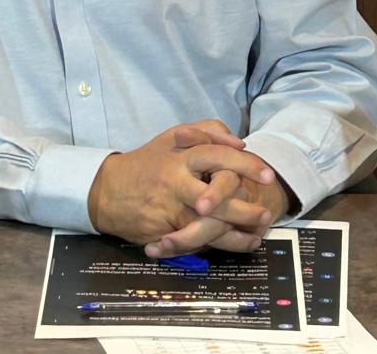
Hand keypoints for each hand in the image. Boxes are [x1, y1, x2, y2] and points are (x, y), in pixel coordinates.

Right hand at [145, 135, 290, 256]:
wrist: (109, 189)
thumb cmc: (149, 161)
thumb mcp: (174, 137)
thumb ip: (207, 132)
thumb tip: (238, 143)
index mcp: (181, 155)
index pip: (218, 155)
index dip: (245, 164)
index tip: (268, 174)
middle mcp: (176, 181)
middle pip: (216, 196)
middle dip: (244, 207)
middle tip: (266, 212)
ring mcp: (170, 209)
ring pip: (208, 224)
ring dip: (236, 232)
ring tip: (257, 233)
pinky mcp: (164, 231)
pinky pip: (195, 241)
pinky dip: (219, 245)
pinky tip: (238, 244)